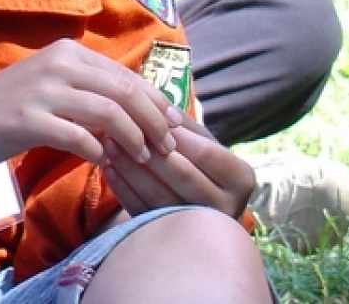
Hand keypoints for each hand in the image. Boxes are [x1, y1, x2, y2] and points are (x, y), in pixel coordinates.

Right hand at [0, 38, 177, 168]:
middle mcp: (58, 64)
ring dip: (133, 139)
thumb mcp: (52, 85)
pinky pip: (78, 138)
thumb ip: (89, 89)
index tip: (175, 126)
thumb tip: (140, 107)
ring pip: (108, 113)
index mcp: (67, 51)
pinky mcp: (29, 120)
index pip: (127, 75)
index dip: (157, 102)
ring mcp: (42, 91)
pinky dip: (98, 152)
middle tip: (168, 146)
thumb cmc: (10, 106)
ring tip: (142, 157)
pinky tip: (103, 162)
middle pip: (124, 92)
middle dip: (154, 122)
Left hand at [100, 110, 254, 217]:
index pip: (205, 153)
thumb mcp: (199, 138)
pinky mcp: (172, 235)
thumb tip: (162, 113)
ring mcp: (200, 226)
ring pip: (161, 196)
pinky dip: (124, 190)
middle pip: (183, 175)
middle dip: (148, 150)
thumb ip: (181, 123)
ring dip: (130, 168)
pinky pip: (144, 212)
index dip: (174, 135)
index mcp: (240, 178)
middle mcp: (228, 206)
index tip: (144, 115)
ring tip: (108, 145)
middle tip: (116, 129)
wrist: (192, 196)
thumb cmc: (195, 157)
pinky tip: (107, 169)